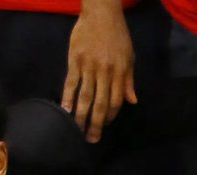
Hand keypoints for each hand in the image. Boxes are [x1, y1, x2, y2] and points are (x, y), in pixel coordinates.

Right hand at [61, 3, 136, 142]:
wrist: (101, 12)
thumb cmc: (116, 35)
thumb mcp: (129, 56)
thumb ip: (128, 80)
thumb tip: (132, 101)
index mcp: (120, 70)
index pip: (116, 100)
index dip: (111, 116)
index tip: (104, 126)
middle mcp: (105, 71)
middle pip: (100, 102)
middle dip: (95, 123)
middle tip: (90, 140)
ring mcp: (89, 66)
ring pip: (85, 96)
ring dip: (81, 116)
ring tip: (76, 131)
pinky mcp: (75, 61)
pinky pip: (71, 83)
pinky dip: (67, 98)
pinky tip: (64, 111)